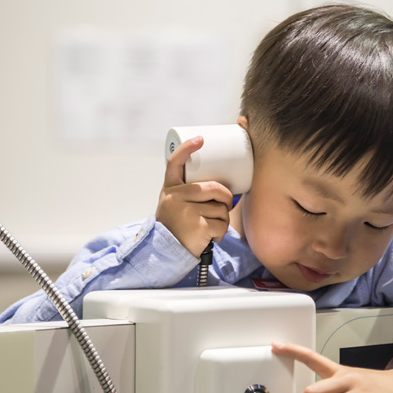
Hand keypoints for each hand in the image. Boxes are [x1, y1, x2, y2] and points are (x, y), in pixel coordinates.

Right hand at [155, 136, 233, 256]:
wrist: (165, 253)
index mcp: (170, 189)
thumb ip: (190, 193)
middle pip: (213, 188)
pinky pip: (221, 225)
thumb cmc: (177, 225)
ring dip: (222, 219)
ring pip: (221, 208)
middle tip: (225, 205)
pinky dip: (221, 233)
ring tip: (211, 225)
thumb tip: (226, 187)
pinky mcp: (197, 227)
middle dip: (226, 197)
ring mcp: (186, 212)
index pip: (175, 163)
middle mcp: (175, 198)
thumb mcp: (175, 204)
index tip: (200, 139)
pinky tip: (211, 237)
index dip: (187, 149)